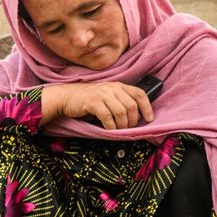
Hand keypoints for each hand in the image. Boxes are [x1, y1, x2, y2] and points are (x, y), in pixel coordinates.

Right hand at [39, 81, 153, 130]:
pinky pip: (107, 116)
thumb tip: (135, 117)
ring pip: (121, 112)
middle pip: (131, 105)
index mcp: (118, 86)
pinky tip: (110, 130)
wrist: (66, 97)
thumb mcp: (107, 96)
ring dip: (123, 125)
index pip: (139, 93)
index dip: (147, 107)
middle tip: (129, 128)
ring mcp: (102, 94)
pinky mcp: (93, 102)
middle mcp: (112, 88)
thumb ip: (120, 101)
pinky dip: (111, 126)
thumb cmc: (88, 99)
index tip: (150, 119)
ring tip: (119, 130)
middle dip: (133, 120)